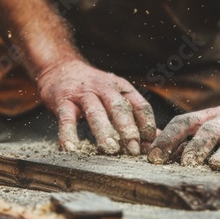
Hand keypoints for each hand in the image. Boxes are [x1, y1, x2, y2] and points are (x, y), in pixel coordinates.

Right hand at [38, 59, 155, 153]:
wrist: (60, 68)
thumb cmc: (93, 89)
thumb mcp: (116, 97)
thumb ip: (135, 117)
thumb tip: (158, 139)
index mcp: (122, 88)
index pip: (140, 105)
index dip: (148, 125)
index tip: (151, 145)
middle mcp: (104, 88)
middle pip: (119, 107)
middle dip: (128, 129)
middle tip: (134, 150)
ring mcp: (83, 93)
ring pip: (95, 112)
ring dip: (104, 131)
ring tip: (110, 149)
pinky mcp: (63, 101)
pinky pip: (66, 119)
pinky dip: (69, 135)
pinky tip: (72, 149)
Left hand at [147, 100, 219, 176]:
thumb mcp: (202, 124)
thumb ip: (179, 136)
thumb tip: (146, 144)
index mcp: (205, 118)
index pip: (183, 123)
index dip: (168, 139)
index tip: (154, 157)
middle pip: (209, 131)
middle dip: (197, 146)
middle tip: (186, 163)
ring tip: (217, 165)